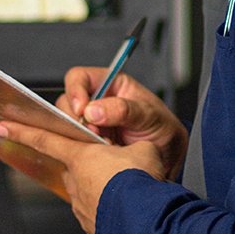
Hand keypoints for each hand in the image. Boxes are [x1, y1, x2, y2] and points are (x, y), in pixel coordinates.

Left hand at [0, 122, 163, 233]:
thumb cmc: (140, 182)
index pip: (45, 139)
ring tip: (129, 188)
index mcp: (81, 157)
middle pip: (75, 166)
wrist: (144, 224)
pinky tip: (127, 207)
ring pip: (88, 189)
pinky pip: (98, 210)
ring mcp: (81, 206)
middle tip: (115, 165)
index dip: (23, 131)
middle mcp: (75, 181)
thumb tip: (137, 151)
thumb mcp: (144, 150)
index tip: (3, 127)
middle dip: (90, 164)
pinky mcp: (91, 225)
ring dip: (102, 187)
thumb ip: (133, 145)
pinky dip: (109, 207)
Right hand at [61, 66, 187, 180]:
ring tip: (103, 145)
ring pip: (66, 126)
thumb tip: (93, 110)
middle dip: (76, 120)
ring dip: (79, 138)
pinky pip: (72, 145)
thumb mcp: (149, 115)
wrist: (168, 155)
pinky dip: (81, 152)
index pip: (79, 78)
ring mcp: (90, 124)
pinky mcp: (87, 145)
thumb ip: (124, 109)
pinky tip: (98, 155)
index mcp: (109, 84)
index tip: (81, 109)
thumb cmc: (162, 127)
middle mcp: (96, 102)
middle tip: (94, 133)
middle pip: (66, 103)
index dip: (75, 91)